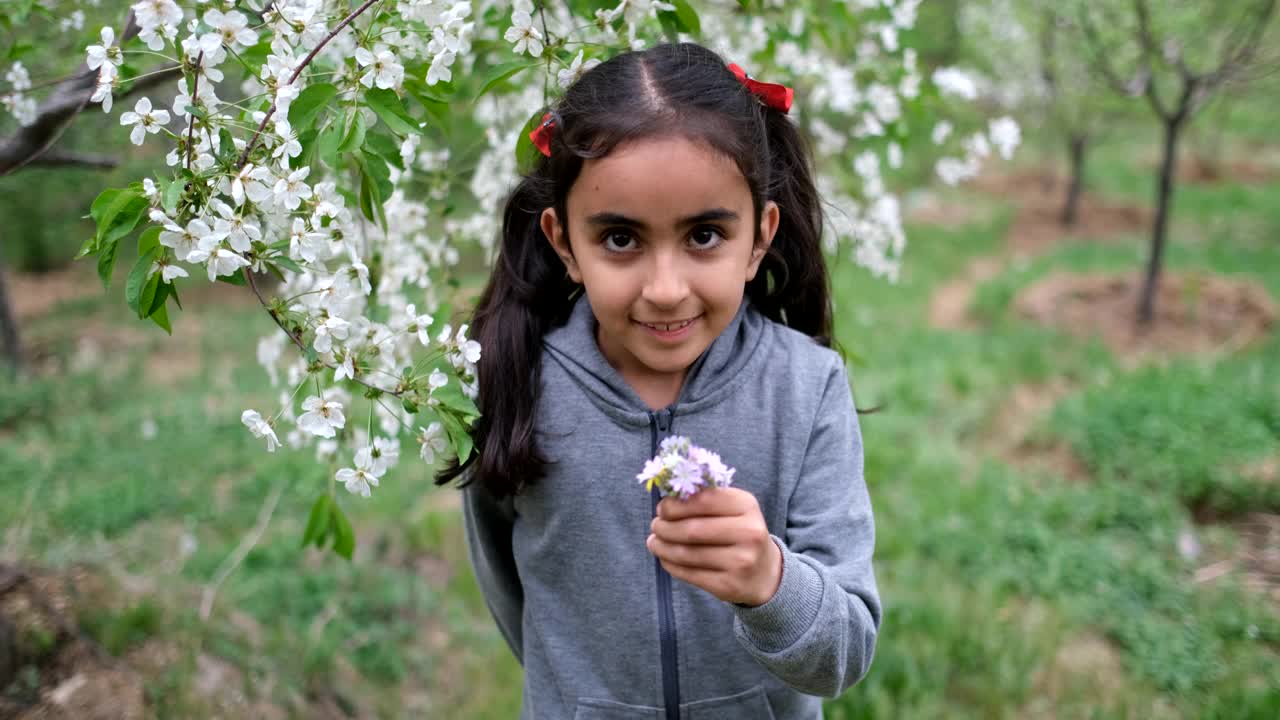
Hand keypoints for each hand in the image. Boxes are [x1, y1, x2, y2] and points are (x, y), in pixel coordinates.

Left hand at [646, 487, 782, 606]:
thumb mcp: (733, 509)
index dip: (675, 504)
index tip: (662, 507)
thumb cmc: (740, 533)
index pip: (702, 501)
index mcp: (746, 505)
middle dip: (665, 527)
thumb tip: (665, 501)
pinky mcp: (729, 586)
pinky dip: (670, 565)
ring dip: (662, 547)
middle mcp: (748, 533)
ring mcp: (740, 562)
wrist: (765, 573)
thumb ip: (705, 500)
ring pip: (687, 553)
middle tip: (655, 525)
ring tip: (654, 542)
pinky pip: (689, 574)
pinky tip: (665, 558)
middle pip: (691, 529)